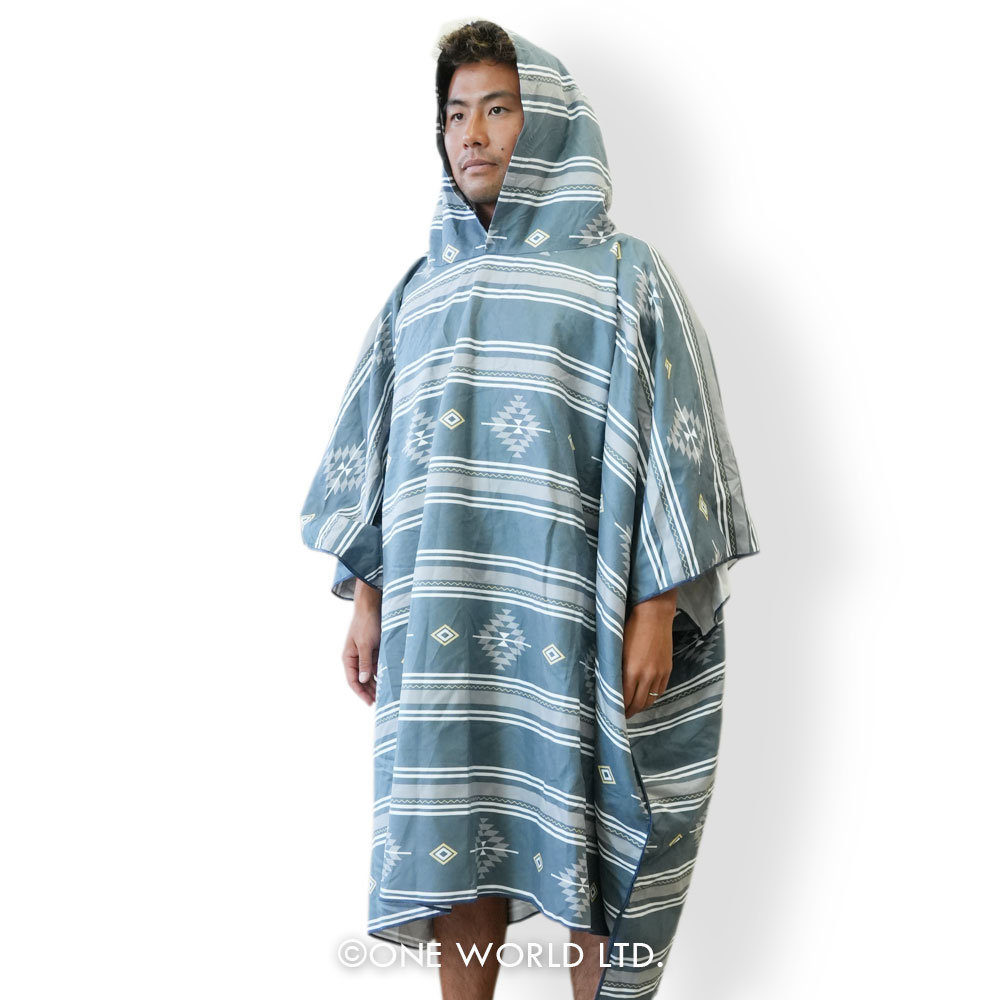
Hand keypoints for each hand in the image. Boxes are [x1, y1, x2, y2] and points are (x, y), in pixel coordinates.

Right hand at [343, 579, 381, 705]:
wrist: (372, 607)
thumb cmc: (366, 624)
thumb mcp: (365, 644)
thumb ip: (364, 662)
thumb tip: (364, 680)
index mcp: (348, 657)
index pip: (353, 680)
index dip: (360, 693)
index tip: (369, 703)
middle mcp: (355, 658)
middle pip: (361, 680)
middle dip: (369, 691)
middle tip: (380, 702)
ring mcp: (364, 655)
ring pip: (369, 674)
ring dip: (375, 684)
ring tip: (384, 694)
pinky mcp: (372, 651)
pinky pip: (375, 666)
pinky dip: (380, 673)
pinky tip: (387, 680)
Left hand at [621, 589, 676, 718]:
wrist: (654, 615)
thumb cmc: (631, 628)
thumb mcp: (618, 649)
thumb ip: (616, 668)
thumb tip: (610, 683)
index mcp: (631, 671)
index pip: (625, 699)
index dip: (619, 708)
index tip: (613, 712)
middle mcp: (647, 675)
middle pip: (638, 703)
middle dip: (630, 711)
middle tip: (622, 715)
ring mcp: (659, 673)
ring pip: (650, 700)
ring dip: (641, 706)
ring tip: (633, 708)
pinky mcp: (667, 669)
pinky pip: (660, 691)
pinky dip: (652, 697)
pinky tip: (646, 697)